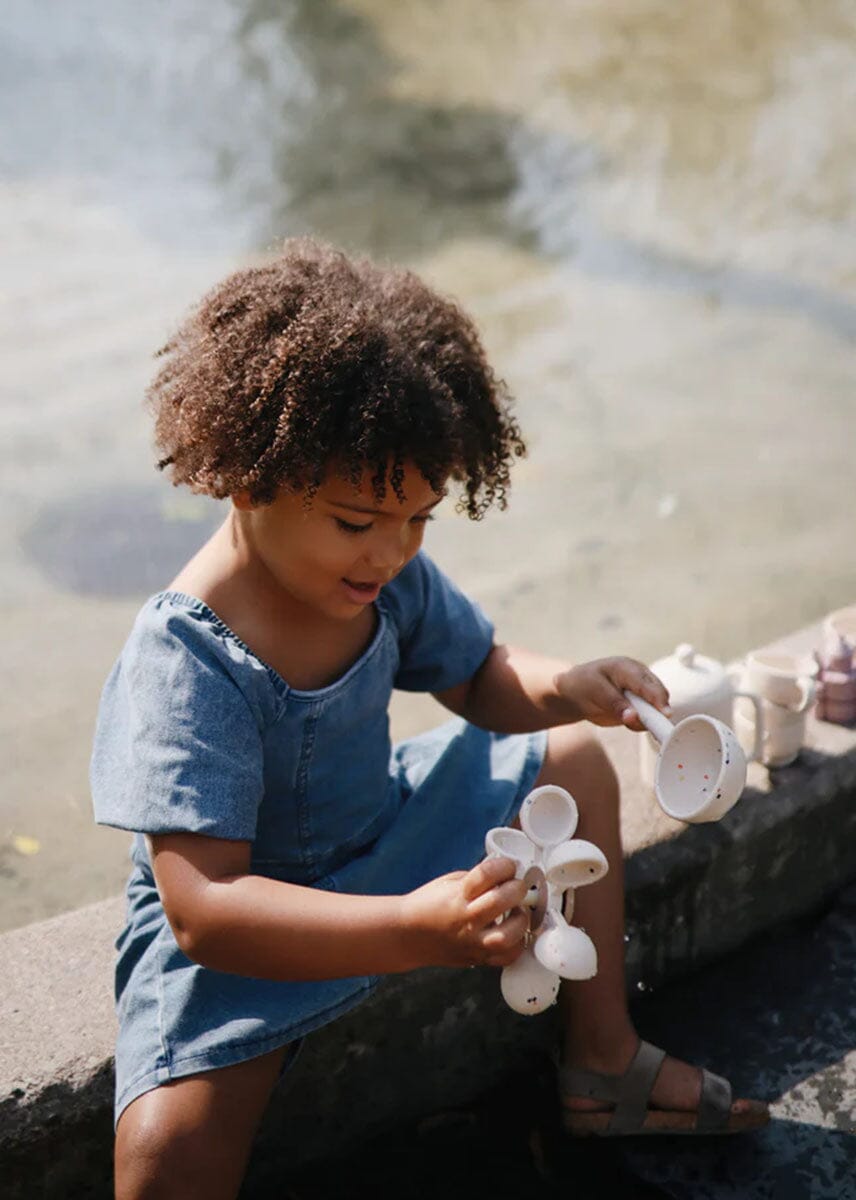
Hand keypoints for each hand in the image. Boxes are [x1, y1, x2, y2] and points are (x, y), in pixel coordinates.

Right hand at [399, 857, 529, 969]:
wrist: (407, 935)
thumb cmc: (428, 905)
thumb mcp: (450, 882)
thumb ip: (478, 879)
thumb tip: (506, 876)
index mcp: (457, 895)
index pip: (487, 874)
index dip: (504, 865)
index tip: (509, 866)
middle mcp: (465, 919)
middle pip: (500, 901)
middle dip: (517, 889)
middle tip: (518, 887)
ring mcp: (471, 942)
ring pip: (506, 937)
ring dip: (520, 921)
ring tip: (517, 913)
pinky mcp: (476, 959)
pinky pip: (505, 958)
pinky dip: (516, 946)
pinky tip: (514, 934)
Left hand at [556, 657, 669, 731]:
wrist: (575, 692)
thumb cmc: (584, 684)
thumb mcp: (595, 691)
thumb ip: (615, 704)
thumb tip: (634, 717)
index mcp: (628, 668)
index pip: (648, 684)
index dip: (658, 699)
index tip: (666, 714)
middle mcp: (639, 678)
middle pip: (659, 695)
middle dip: (658, 711)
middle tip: (655, 728)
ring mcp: (641, 692)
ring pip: (656, 708)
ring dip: (649, 720)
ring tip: (628, 722)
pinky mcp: (639, 705)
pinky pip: (646, 718)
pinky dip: (641, 723)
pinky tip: (627, 722)